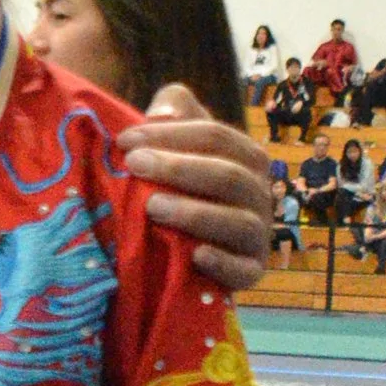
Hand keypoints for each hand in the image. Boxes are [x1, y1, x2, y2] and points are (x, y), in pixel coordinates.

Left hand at [119, 84, 272, 293]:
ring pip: (237, 222)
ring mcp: (257, 235)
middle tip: (134, 165)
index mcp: (246, 158)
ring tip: (152, 206)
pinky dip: (223, 264)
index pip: (216, 137)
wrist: (190, 250)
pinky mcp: (251, 273)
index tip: (126, 141)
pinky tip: (196, 256)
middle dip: (179, 168)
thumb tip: (163, 112)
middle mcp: (259, 194)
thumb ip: (176, 114)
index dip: (171, 135)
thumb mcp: (178, 146)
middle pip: (228, 176)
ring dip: (195, 213)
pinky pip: (244, 270)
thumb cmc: (181, 187)